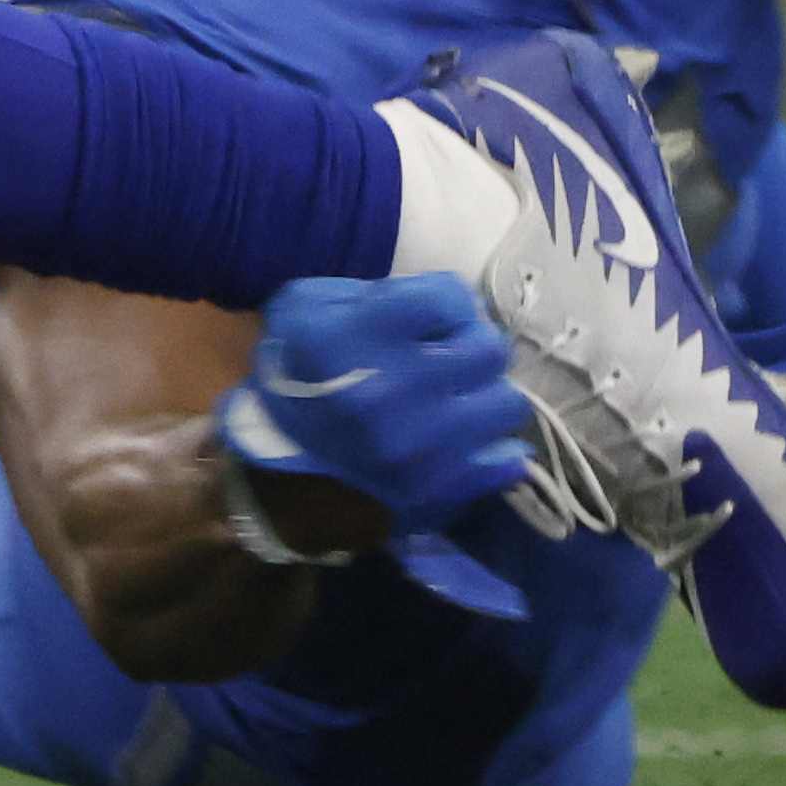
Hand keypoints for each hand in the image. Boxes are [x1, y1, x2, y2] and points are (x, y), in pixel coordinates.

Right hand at [218, 270, 531, 544]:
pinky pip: (507, 461)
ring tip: (455, 399)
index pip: (450, 296)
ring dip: (484, 395)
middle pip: (490, 348)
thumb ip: (370, 291)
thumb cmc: (296, 381)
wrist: (277, 481)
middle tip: (449, 355)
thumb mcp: (304, 309)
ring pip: (506, 402)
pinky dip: (494, 448)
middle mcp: (393, 394)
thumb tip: (439, 303)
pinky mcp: (441, 494)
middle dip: (472, 344)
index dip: (446, 301)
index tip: (431, 316)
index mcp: (354, 339)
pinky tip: (465, 439)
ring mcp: (422, 451)